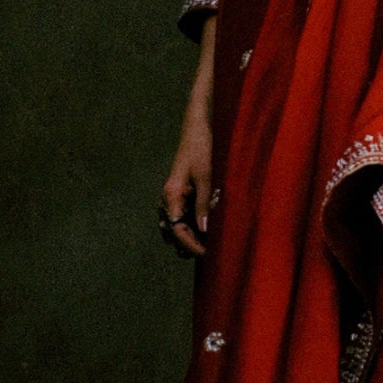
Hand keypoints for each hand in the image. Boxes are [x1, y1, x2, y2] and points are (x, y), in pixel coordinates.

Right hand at [159, 103, 212, 258]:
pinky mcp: (181, 195)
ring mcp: (173, 198)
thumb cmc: (200, 150)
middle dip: (192, 241)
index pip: (177, 230)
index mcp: (171, 196)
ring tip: (215, 224)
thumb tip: (203, 231)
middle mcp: (168, 199)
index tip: (206, 253)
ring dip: (197, 229)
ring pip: (181, 225)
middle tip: (212, 249)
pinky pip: (187, 214)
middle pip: (175, 232)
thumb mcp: (205, 177)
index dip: (190, 245)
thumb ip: (203, 205)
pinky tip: (214, 208)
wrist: (197, 129)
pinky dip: (199, 217)